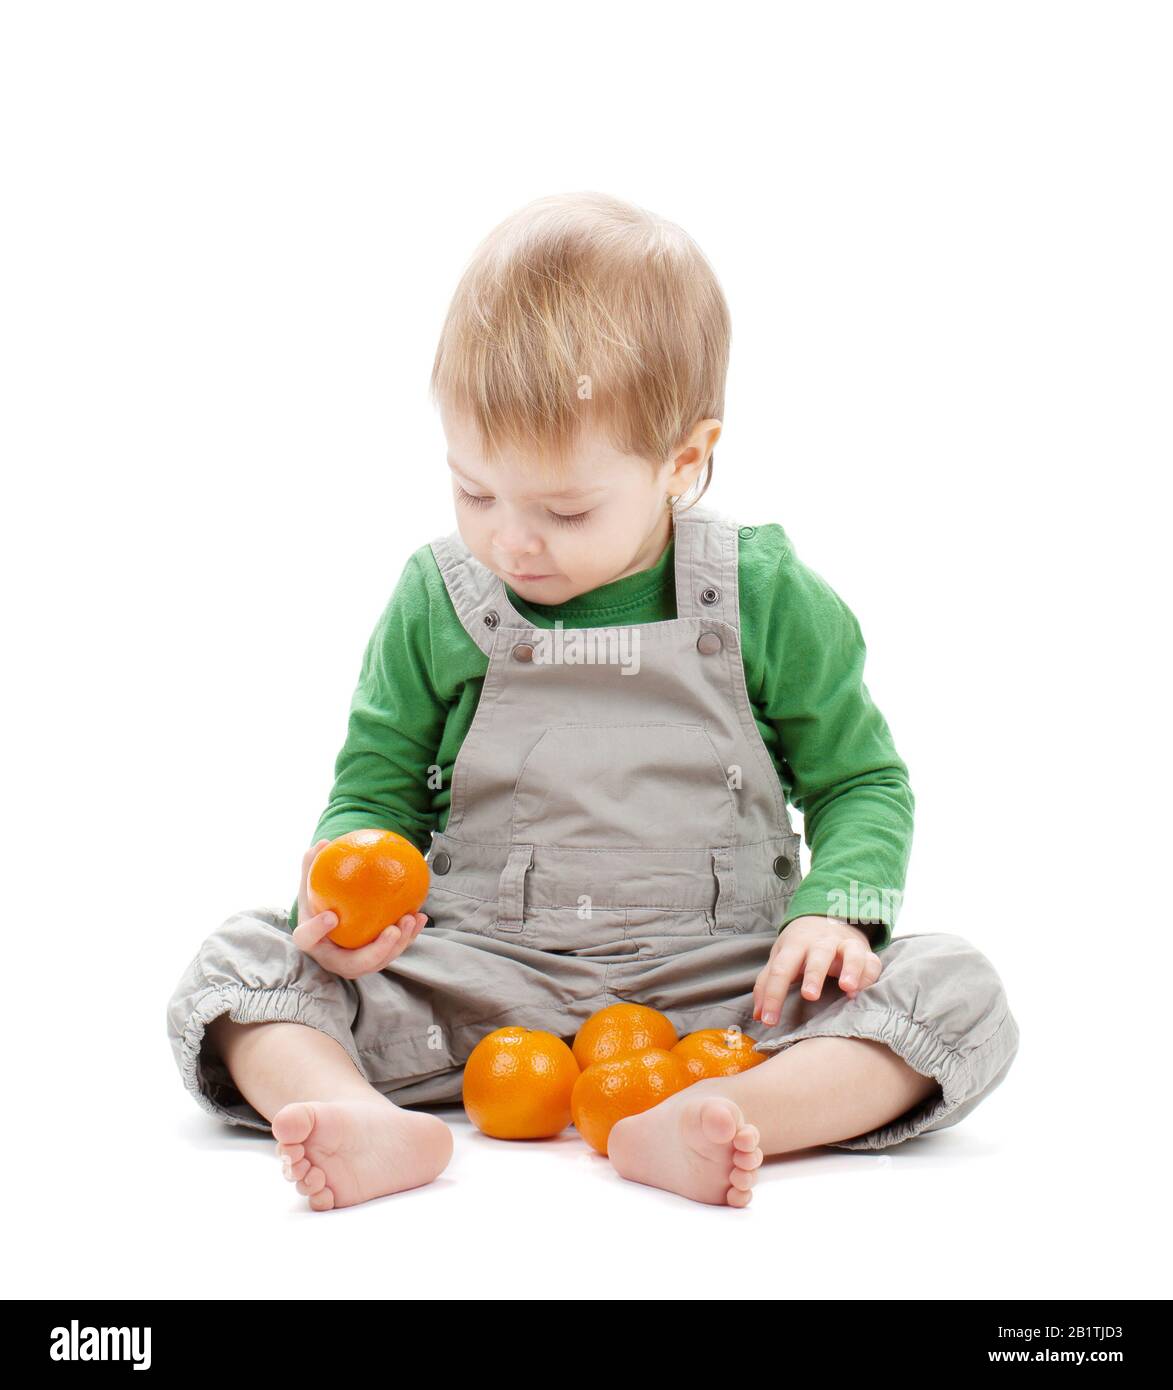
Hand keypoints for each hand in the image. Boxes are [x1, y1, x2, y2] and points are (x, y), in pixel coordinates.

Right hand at [291, 838, 427, 979]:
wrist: (328, 927)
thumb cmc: (318, 902)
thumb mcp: (310, 886)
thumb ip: (313, 867)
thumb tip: (324, 842)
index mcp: (311, 941)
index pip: (308, 939)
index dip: (317, 931)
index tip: (331, 916)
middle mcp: (333, 959)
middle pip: (354, 964)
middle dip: (377, 950)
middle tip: (392, 930)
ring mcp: (355, 963)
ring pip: (379, 961)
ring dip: (399, 943)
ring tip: (410, 919)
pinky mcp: (375, 960)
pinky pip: (394, 950)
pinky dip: (409, 935)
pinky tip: (420, 916)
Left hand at [752, 915, 882, 1026]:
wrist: (825, 918)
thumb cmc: (799, 947)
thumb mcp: (780, 958)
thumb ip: (767, 984)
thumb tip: (757, 1015)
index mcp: (795, 945)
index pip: (781, 969)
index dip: (773, 995)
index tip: (768, 1020)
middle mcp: (820, 943)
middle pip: (817, 955)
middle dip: (814, 975)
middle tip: (810, 996)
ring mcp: (844, 945)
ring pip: (850, 952)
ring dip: (850, 969)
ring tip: (847, 988)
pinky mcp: (865, 952)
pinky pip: (871, 961)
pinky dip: (868, 976)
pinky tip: (861, 992)